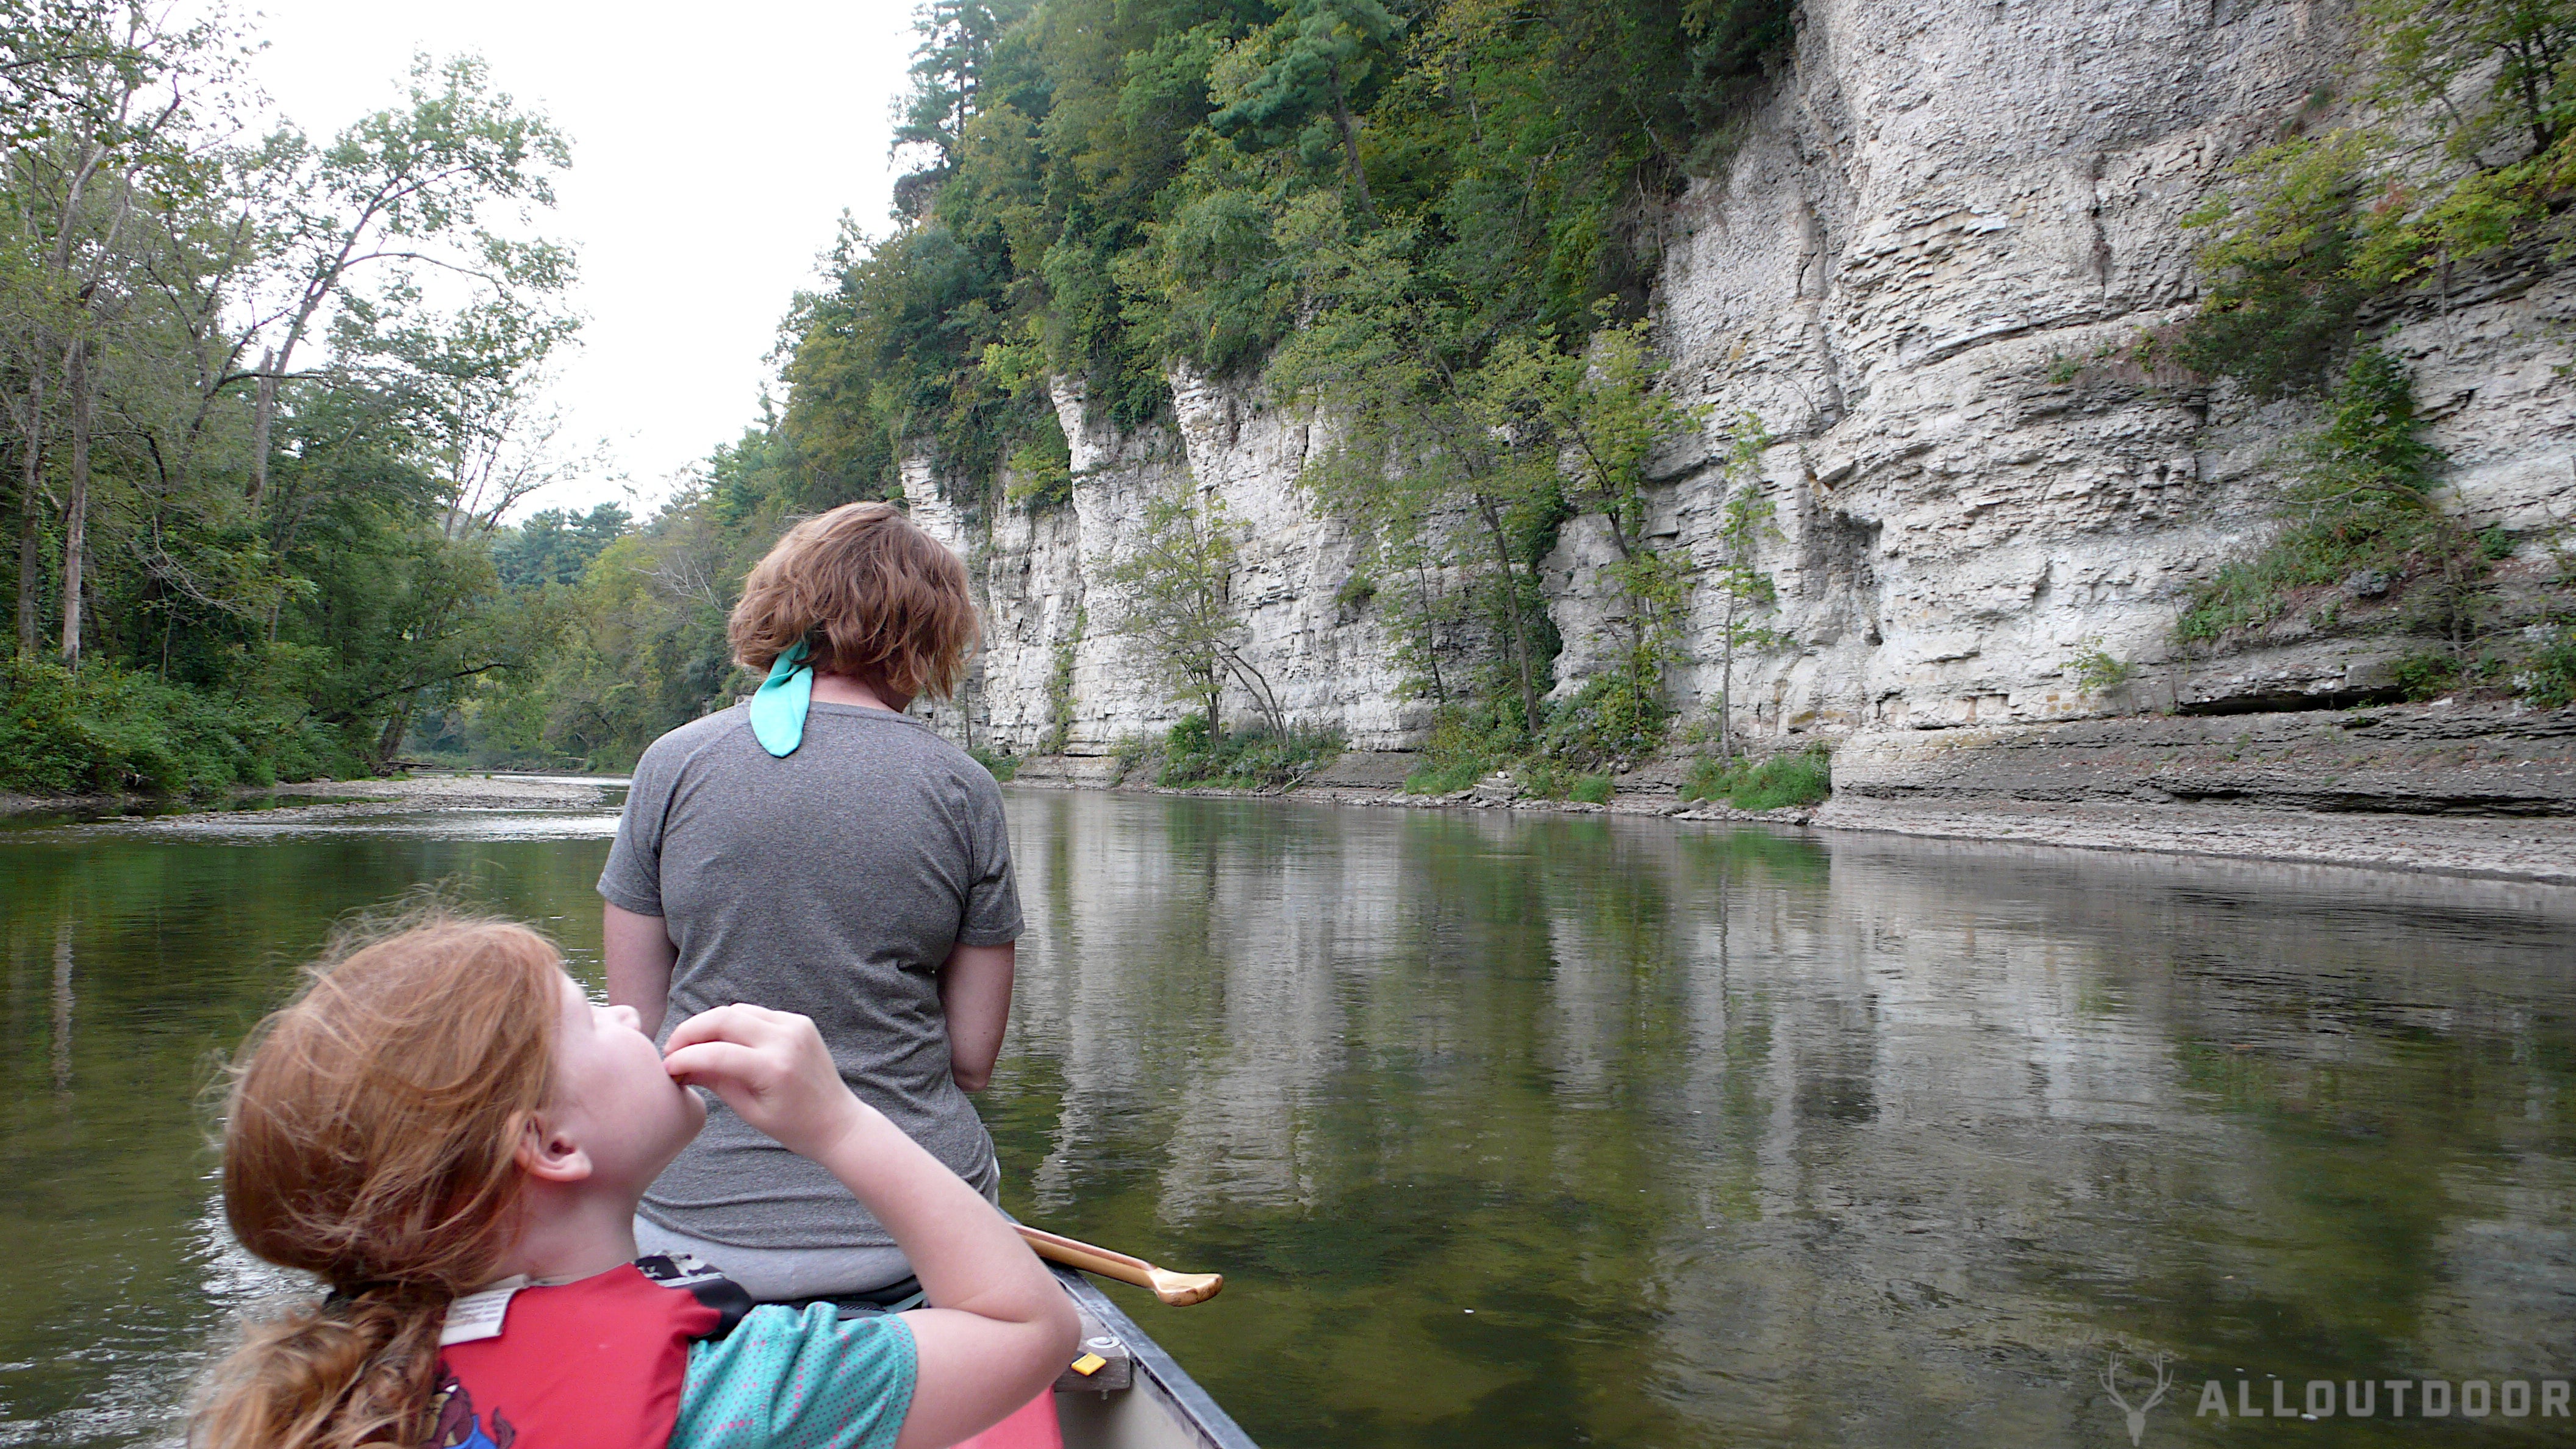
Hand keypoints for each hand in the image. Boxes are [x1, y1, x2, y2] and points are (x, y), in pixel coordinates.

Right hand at [661, 1004, 864, 1159]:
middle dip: (690, 1031)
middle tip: (672, 1050)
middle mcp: (786, 1039)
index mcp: (774, 1068)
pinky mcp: (799, 1021)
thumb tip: (680, 1066)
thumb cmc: (794, 1126)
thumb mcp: (749, 1111)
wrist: (837, 1121)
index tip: (666, 1067)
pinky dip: (734, 1023)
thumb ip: (715, 1083)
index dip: (684, 1058)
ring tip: (692, 1047)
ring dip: (709, 1024)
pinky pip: (756, 1014)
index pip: (715, 1053)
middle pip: (723, 1018)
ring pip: (737, 1010)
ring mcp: (795, 1026)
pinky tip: (722, 1042)